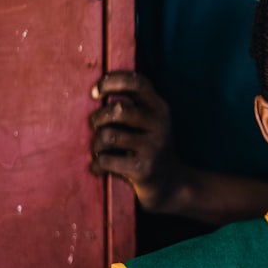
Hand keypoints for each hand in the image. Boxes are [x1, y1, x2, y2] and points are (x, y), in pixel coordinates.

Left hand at [88, 71, 184, 212]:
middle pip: (117, 110)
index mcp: (160, 108)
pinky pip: (106, 160)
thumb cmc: (150, 149)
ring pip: (108, 136)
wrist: (171, 185)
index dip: (112, 81)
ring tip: (98, 150)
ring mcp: (153, 147)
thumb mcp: (150, 123)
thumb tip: (95, 92)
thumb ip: (132, 105)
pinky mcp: (143, 169)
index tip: (95, 92)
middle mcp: (160, 125)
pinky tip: (100, 168)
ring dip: (95, 144)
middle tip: (95, 127)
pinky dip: (97, 165)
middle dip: (97, 118)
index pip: (137, 82)